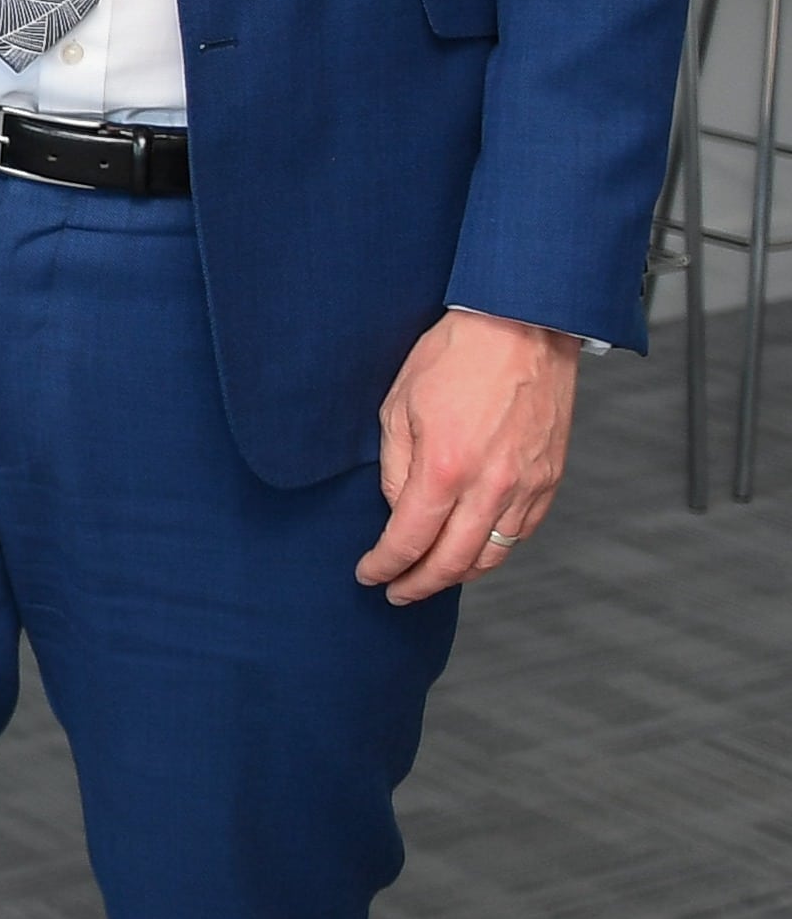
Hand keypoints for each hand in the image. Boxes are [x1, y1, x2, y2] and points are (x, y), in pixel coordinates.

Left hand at [360, 309, 576, 602]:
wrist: (521, 326)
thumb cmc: (454, 357)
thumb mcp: (397, 406)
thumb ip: (395, 468)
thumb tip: (399, 510)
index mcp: (444, 468)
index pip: (409, 540)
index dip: (385, 565)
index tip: (369, 574)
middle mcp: (491, 485)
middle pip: (454, 562)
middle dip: (419, 585)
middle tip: (396, 592)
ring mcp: (526, 484)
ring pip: (494, 554)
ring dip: (459, 573)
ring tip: (432, 576)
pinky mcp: (550, 477)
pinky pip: (522, 531)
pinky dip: (496, 548)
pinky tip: (474, 547)